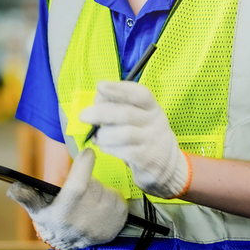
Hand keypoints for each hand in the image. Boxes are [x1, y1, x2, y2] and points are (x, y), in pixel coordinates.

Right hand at [8, 149, 127, 249]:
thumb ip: (26, 196)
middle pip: (94, 185)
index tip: (88, 151)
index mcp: (64, 213)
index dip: (84, 166)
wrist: (69, 245)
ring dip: (100, 190)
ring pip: (107, 191)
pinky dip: (111, 198)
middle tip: (79, 189)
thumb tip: (13, 187)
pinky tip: (99, 206)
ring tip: (87, 200)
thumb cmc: (51, 219)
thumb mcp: (36, 209)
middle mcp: (84, 221)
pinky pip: (119, 200)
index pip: (78, 186)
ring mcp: (102, 224)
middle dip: (88, 180)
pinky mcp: (115, 226)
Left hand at [78, 80, 190, 198]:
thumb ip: (119, 106)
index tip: (100, 86)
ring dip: (104, 134)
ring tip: (96, 136)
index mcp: (152, 108)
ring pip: (124, 134)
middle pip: (127, 113)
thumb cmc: (143, 134)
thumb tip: (97, 100)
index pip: (140, 94)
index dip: (120, 89)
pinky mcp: (147, 158)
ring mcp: (152, 141)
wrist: (165, 163)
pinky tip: (103, 146)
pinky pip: (124, 151)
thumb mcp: (139, 117)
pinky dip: (108, 148)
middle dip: (101, 113)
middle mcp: (155, 122)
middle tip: (83, 116)